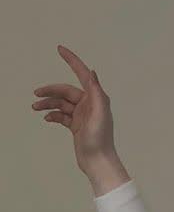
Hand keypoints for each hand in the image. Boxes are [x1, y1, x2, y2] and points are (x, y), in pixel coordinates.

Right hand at [31, 44, 117, 173]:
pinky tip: (46, 119)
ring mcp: (83, 115)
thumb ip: (96, 92)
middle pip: (66, 91)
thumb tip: (92, 72)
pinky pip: (62, 115)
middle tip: (35, 94)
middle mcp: (91, 104)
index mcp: (97, 98)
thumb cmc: (99, 139)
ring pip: (61, 103)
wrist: (97, 162)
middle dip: (51, 91)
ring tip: (35, 108)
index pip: (83, 74)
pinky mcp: (77, 126)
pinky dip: (53, 115)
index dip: (72, 61)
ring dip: (48, 104)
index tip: (60, 49)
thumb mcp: (99, 114)